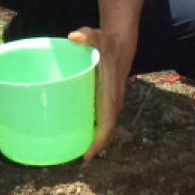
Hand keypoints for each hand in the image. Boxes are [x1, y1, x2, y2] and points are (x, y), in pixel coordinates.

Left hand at [69, 26, 135, 160]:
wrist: (121, 42)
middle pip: (105, 131)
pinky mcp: (105, 99)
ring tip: (74, 150)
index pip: (107, 123)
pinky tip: (78, 131)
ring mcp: (109, 102)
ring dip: (93, 139)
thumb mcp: (97, 37)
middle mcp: (111, 101)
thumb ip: (87, 36)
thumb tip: (73, 36)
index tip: (87, 156)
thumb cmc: (107, 42)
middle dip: (94, 146)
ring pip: (103, 126)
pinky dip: (92, 128)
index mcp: (110, 94)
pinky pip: (100, 118)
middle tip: (74, 158)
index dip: (99, 141)